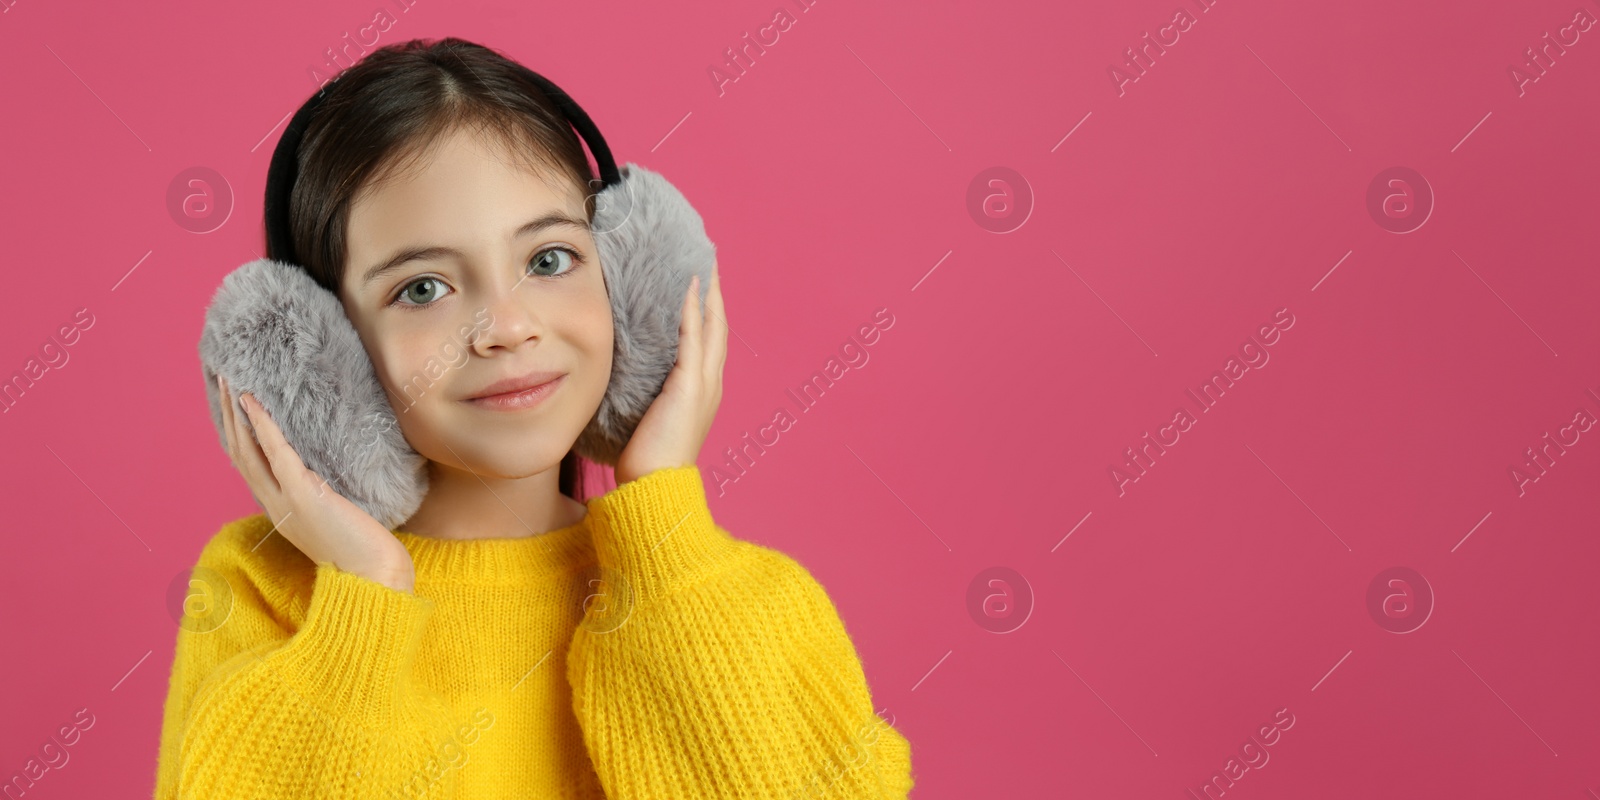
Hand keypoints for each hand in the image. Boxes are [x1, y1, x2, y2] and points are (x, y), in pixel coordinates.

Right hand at [217, 375, 416, 592]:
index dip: (238, 435)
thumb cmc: (365, 549)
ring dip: (238, 414)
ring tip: (233, 382)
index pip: (249, 467)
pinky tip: (256, 403)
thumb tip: (330, 471)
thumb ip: (323, 496)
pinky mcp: (303, 496)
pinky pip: (276, 454)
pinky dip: (263, 426)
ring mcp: (285, 501)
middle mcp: (274, 506)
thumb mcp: (334, 518)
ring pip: (248, 451)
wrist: (374, 578)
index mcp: (279, 511)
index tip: (234, 406)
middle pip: (240, 453)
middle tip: (224, 381)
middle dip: (230, 416)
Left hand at [614, 259, 726, 485]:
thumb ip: (650, 393)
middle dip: (715, 294)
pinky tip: (689, 288)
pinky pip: (693, 339)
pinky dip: (692, 312)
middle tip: (710, 263)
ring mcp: (704, 384)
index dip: (708, 311)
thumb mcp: (651, 417)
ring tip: (704, 266)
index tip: (701, 283)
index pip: (709, 341)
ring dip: (709, 294)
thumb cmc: (647, 460)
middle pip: (719, 327)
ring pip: (712, 327)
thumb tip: (628, 376)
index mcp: (704, 390)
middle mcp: (711, 383)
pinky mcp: (690, 386)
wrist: (655, 485)